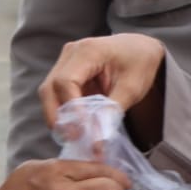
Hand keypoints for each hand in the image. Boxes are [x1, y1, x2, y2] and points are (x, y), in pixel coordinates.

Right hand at [39, 34, 165, 129]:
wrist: (141, 50)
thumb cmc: (140, 64)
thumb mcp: (132, 88)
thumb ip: (111, 111)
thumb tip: (95, 138)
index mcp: (88, 51)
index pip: (66, 82)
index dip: (70, 108)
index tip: (82, 131)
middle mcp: (71, 53)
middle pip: (50, 88)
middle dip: (56, 116)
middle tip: (71, 139)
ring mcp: (65, 61)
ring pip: (49, 93)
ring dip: (59, 116)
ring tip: (75, 137)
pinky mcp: (66, 72)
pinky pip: (57, 95)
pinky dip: (64, 113)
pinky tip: (77, 128)